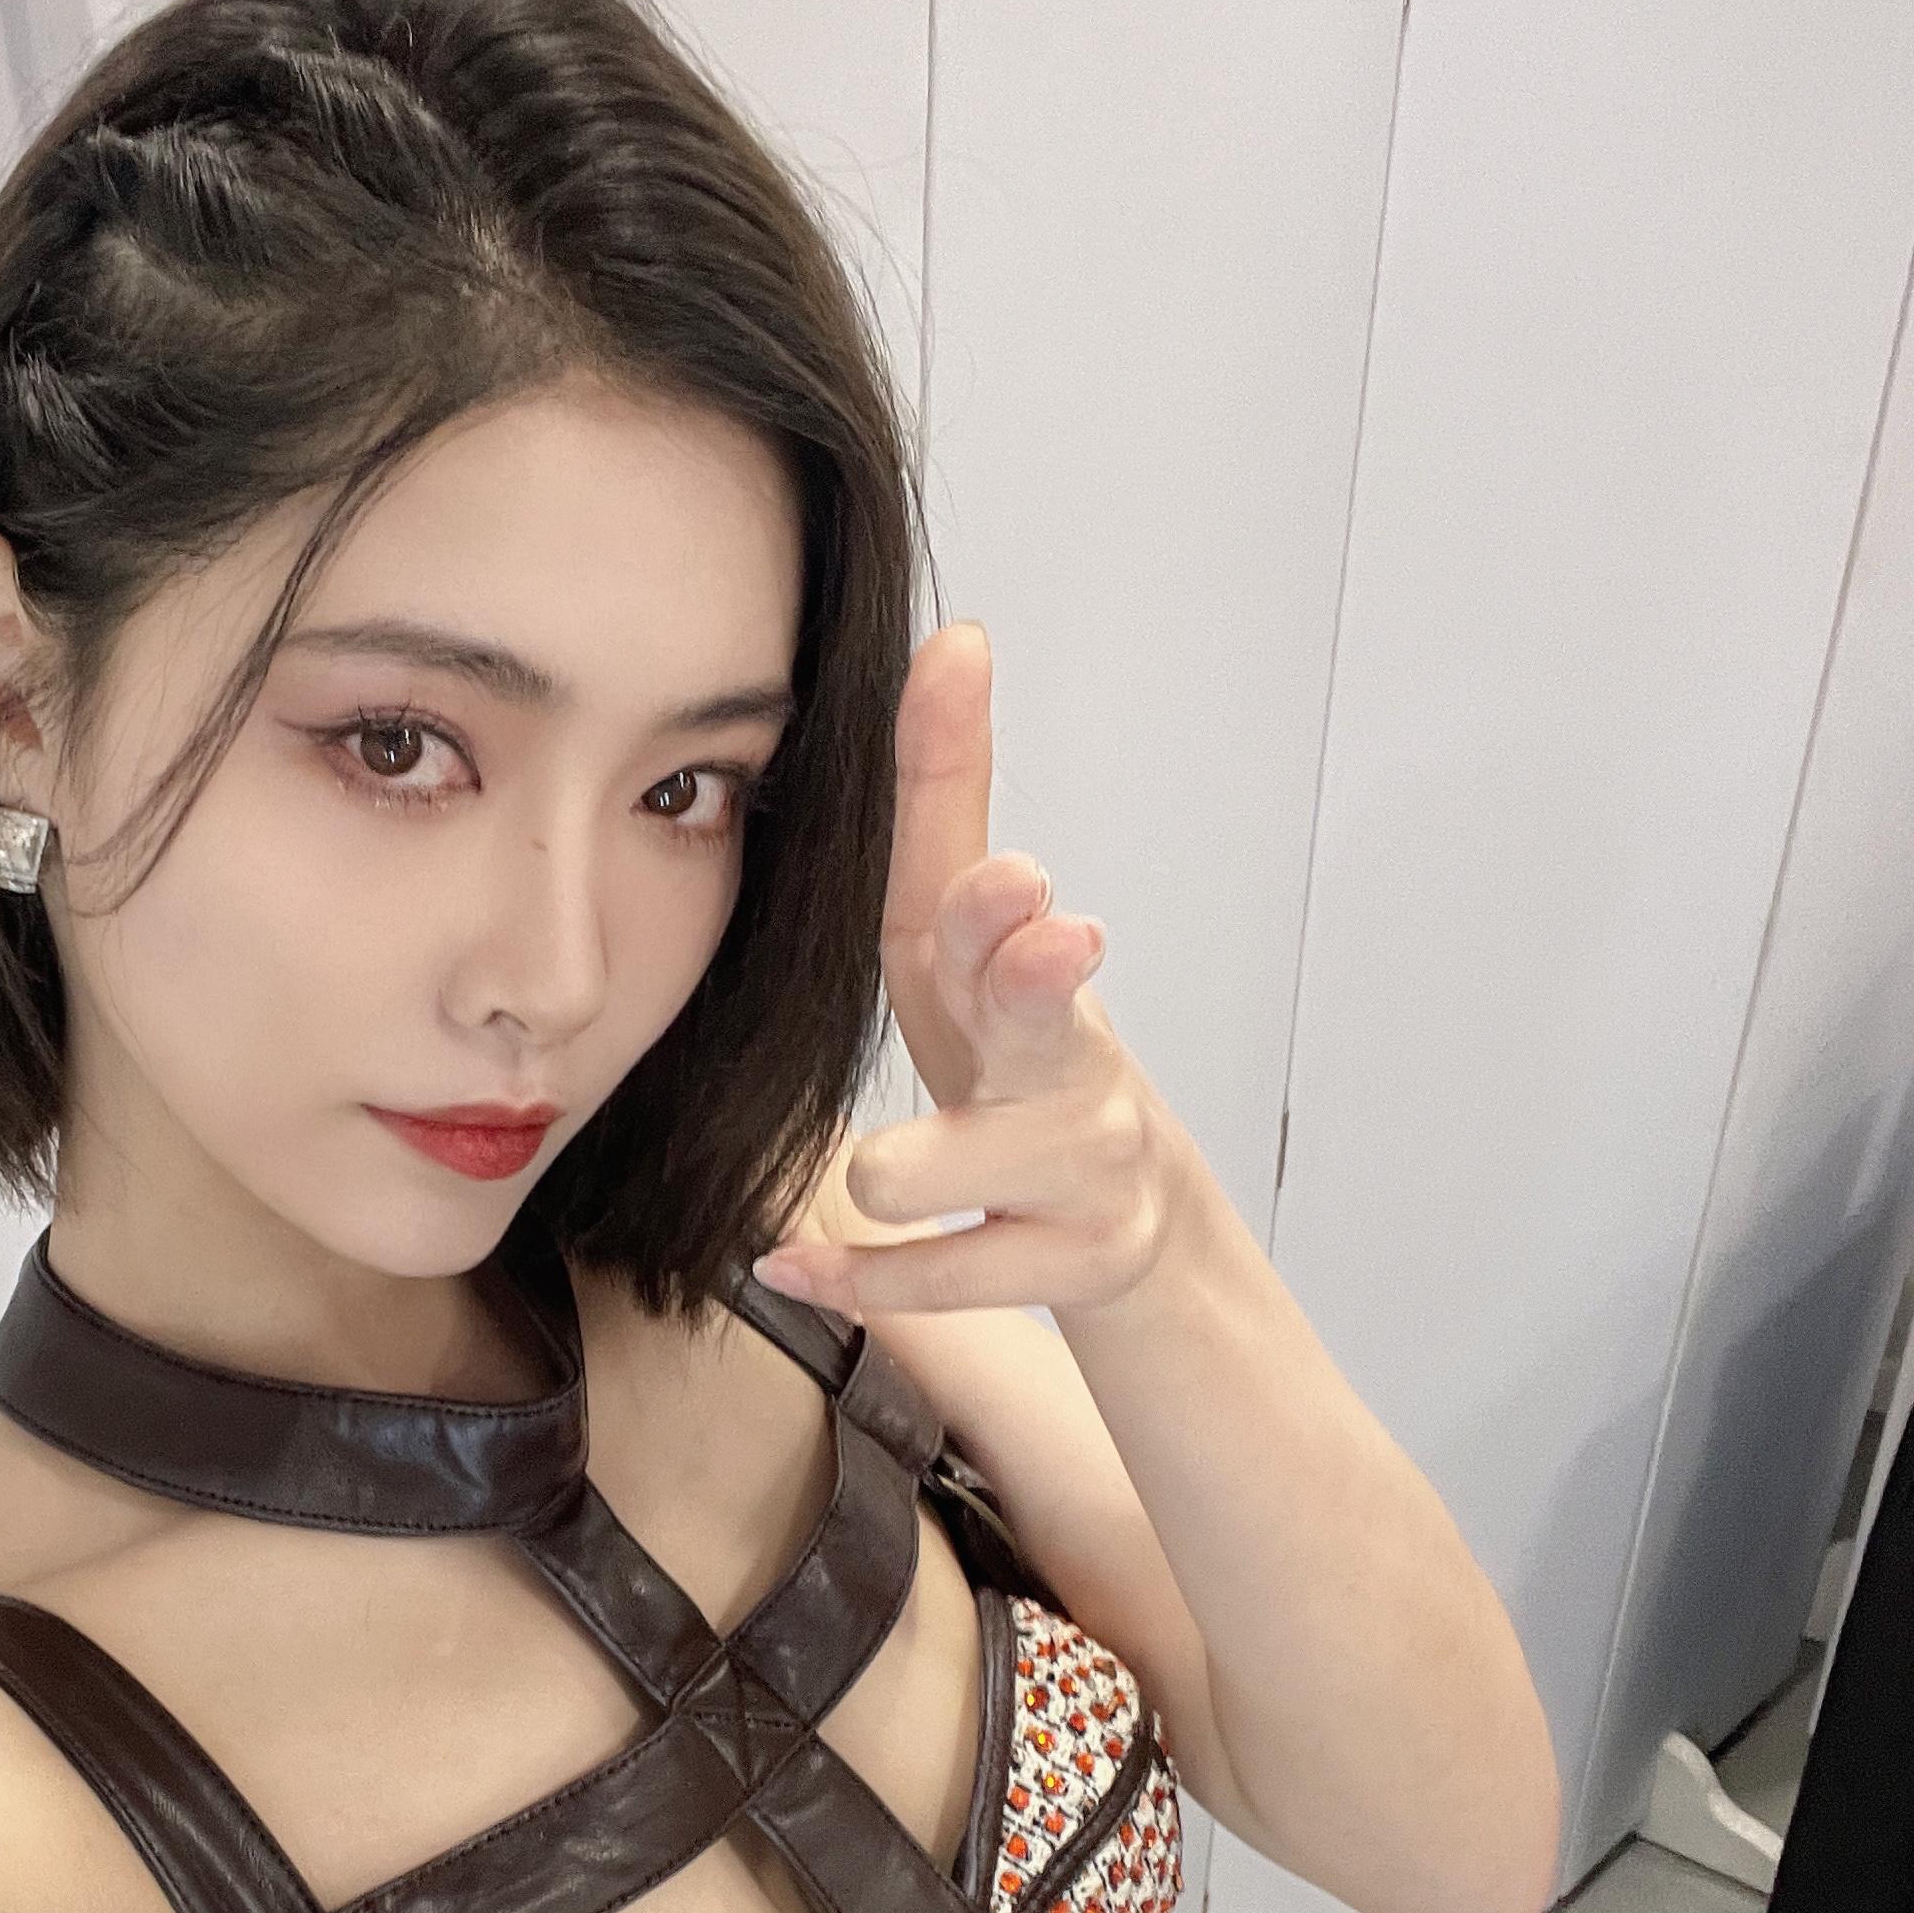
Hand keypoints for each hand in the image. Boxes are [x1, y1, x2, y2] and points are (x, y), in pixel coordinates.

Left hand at [753, 624, 1187, 1317]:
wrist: (1122, 1212)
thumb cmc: (1012, 1056)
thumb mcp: (969, 936)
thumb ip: (948, 796)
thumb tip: (952, 635)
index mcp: (1021, 968)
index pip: (999, 909)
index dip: (999, 893)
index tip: (1015, 870)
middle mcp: (1065, 1059)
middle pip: (1048, 1010)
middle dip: (1036, 976)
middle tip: (1048, 942)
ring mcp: (1074, 1167)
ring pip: (962, 1164)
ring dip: (908, 1168)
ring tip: (875, 1174)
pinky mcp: (1066, 1263)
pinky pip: (939, 1277)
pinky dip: (859, 1276)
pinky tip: (791, 1265)